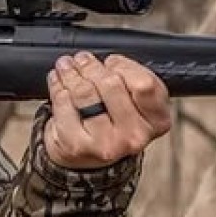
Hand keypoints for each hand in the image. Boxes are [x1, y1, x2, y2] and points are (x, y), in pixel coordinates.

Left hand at [43, 52, 171, 169]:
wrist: (89, 157)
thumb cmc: (114, 121)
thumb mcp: (137, 100)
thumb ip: (132, 78)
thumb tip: (108, 62)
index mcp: (157, 120)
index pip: (143, 84)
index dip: (123, 66)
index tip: (111, 62)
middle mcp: (135, 135)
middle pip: (111, 84)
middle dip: (92, 66)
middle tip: (82, 59)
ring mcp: (106, 143)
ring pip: (84, 92)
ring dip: (71, 73)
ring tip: (67, 66)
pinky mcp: (77, 145)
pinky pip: (63, 103)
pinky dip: (57, 87)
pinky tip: (58, 82)